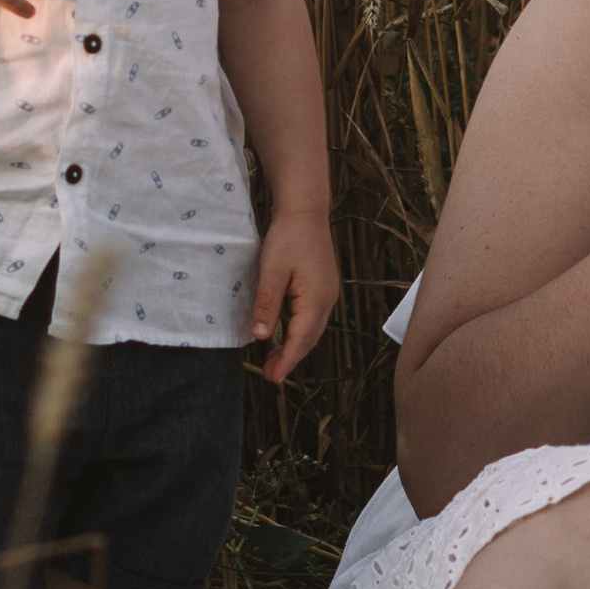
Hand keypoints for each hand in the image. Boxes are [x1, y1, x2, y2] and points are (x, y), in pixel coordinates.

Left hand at [248, 204, 339, 381]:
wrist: (305, 210)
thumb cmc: (287, 237)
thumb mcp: (271, 272)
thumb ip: (267, 306)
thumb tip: (261, 338)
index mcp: (316, 298)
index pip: (301, 339)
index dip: (287, 361)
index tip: (272, 378)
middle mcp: (327, 299)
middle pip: (310, 338)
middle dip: (291, 358)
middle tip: (269, 375)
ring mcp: (328, 292)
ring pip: (313, 329)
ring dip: (295, 345)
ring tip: (275, 360)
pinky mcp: (324, 286)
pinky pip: (313, 317)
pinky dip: (300, 330)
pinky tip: (286, 332)